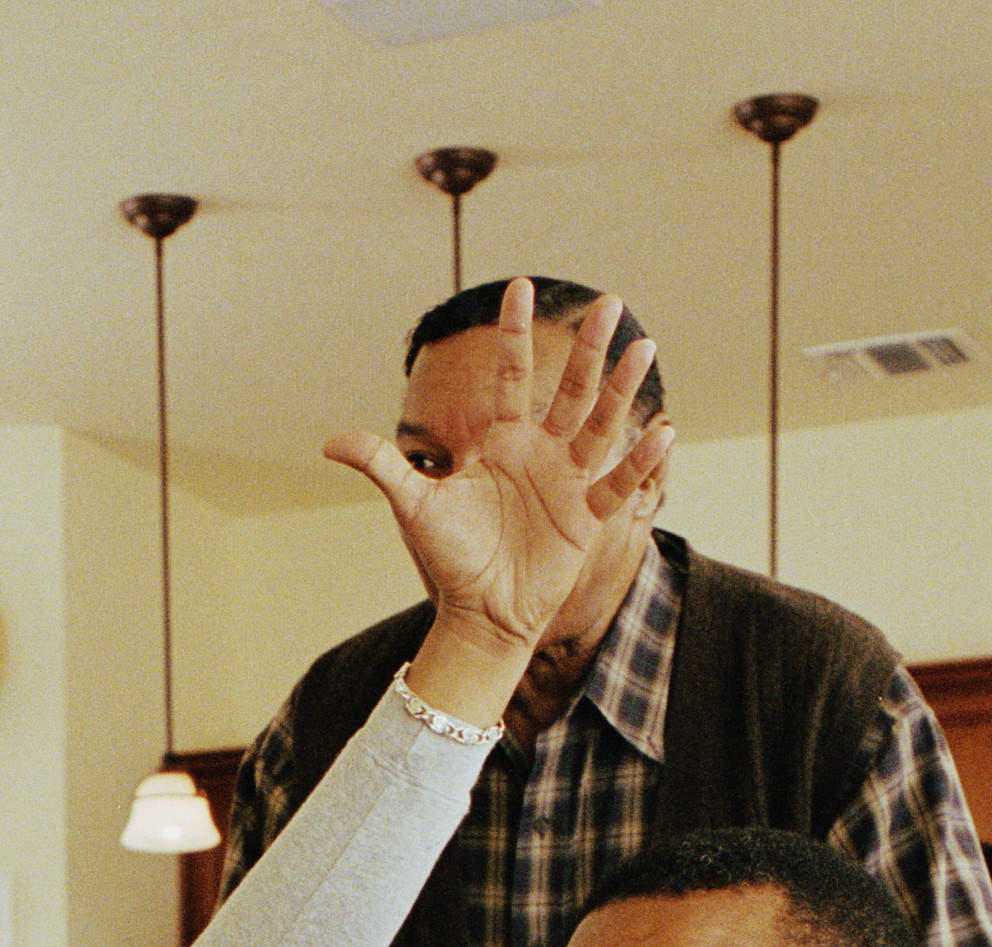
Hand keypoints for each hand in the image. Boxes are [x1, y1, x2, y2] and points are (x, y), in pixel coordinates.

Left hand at [325, 283, 668, 717]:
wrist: (480, 613)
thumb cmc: (449, 558)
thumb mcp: (414, 508)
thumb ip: (383, 467)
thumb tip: (329, 442)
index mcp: (501, 442)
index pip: (513, 376)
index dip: (516, 334)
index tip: (520, 288)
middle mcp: (540, 453)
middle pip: (570, 390)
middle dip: (588, 348)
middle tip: (608, 302)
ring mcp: (567, 482)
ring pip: (600, 424)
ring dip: (621, 388)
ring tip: (642, 346)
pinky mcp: (586, 518)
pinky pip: (616, 484)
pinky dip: (638, 462)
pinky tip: (662, 430)